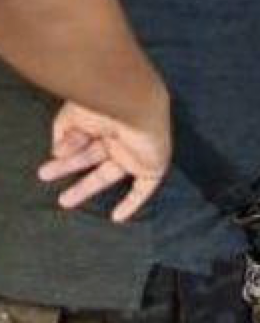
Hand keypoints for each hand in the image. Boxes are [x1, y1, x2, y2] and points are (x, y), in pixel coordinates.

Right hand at [38, 99, 170, 221]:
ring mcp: (136, 151)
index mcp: (104, 118)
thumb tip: (57, 153)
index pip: (83, 136)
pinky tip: (117, 217)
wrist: (135, 105)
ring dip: (85, 187)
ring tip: (63, 200)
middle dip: (69, 167)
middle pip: (91, 156)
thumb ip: (62, 132)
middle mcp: (120, 134)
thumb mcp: (72, 116)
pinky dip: (132, 202)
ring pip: (108, 174)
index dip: (67, 146)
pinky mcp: (152, 165)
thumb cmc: (103, 105)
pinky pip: (144, 188)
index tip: (52, 155)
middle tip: (45, 176)